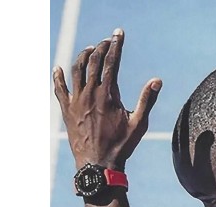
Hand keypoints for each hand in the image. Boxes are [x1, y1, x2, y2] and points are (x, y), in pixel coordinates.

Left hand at [53, 29, 161, 170]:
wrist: (98, 164)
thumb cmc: (121, 146)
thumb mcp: (139, 124)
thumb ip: (146, 100)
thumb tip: (156, 81)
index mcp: (108, 94)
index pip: (112, 61)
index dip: (116, 45)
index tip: (118, 33)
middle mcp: (90, 92)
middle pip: (93, 61)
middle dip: (101, 47)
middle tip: (107, 41)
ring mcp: (76, 100)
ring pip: (76, 69)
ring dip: (83, 56)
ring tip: (90, 50)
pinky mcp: (67, 109)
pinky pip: (59, 88)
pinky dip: (58, 76)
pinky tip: (59, 69)